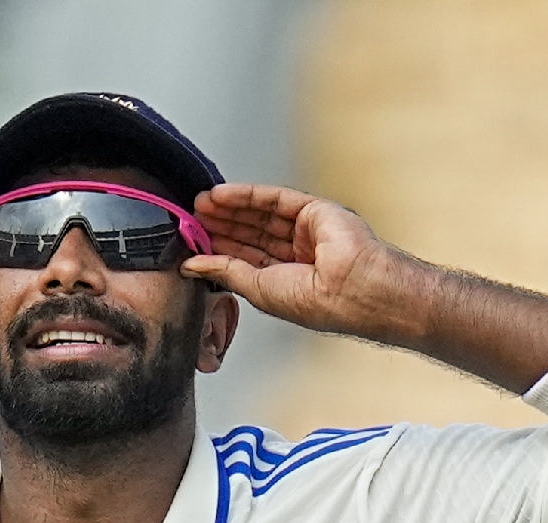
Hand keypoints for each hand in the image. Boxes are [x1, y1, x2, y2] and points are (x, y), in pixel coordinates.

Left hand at [181, 184, 430, 345]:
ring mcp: (308, 231)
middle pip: (251, 234)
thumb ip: (224, 271)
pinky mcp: (314, 210)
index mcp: (289, 280)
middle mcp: (299, 255)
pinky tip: (222, 195)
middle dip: (222, 224)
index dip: (219, 248)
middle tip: (192, 216)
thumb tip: (192, 266)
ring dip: (230, 208)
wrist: (355, 289)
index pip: (247, 258)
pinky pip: (275, 199)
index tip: (193, 239)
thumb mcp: (258, 289)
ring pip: (260, 215)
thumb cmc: (319, 302)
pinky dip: (247, 195)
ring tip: (201, 203)